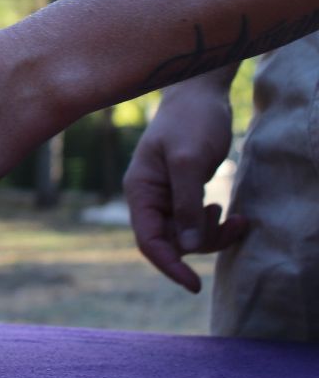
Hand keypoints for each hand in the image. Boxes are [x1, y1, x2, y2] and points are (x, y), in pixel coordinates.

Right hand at [123, 81, 247, 292]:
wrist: (200, 93)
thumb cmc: (191, 121)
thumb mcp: (190, 161)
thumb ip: (188, 204)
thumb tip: (190, 247)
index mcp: (140, 191)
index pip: (149, 240)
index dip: (169, 265)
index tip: (194, 284)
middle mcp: (149, 197)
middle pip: (171, 241)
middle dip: (203, 243)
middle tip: (233, 226)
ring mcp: (167, 196)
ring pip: (187, 235)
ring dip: (214, 234)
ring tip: (236, 218)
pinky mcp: (185, 192)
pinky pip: (197, 222)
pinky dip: (217, 224)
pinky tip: (232, 214)